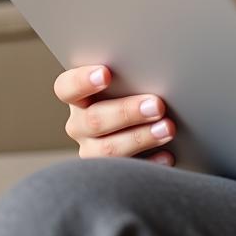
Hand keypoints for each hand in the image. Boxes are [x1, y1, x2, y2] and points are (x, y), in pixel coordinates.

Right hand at [54, 65, 176, 165]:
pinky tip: (167, 155)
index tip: (105, 74)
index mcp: (78, 96)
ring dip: (141, 138)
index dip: (82, 81)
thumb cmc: (135, 90)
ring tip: (168, 128)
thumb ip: (131, 74)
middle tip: (157, 105)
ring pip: (108, 150)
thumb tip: (156, 61)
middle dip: (127, 112)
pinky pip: (125, 173)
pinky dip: (149, 162)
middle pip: (94, 120)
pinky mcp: (108, 174)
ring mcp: (91, 150)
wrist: (142, 121)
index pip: (67, 87)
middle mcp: (79, 124)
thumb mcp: (128, 80)